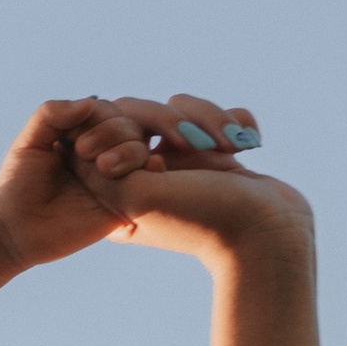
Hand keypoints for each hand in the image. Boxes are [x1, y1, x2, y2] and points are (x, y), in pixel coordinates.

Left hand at [0, 97, 167, 268]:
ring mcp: (113, 178)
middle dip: (111, 132)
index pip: (106, 112)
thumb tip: (90, 102)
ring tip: (103, 168)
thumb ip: (51, 114)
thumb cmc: (16, 184)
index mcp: (81, 135)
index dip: (98, 116)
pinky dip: (152, 171)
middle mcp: (101, 153)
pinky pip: (149, 184)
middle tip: (82, 152)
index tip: (70, 137)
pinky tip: (147, 169)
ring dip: (129, 151)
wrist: (15, 230)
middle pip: (128, 127)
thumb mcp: (28, 141)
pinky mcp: (123, 204)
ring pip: (140, 150)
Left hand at [69, 94, 313, 273]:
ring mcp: (183, 162)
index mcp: (119, 190)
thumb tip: (79, 140)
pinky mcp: (217, 153)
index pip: (100, 133)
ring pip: (179, 108)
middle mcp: (147, 173)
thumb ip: (101, 168)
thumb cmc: (202, 219)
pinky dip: (233, 121)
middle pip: (138, 112)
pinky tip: (245, 144)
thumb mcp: (136, 197)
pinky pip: (215, 115)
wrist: (267, 237)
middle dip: (169, 120)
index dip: (119, 130)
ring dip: (207, 118)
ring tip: (227, 148)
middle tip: (189, 144)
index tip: (145, 155)